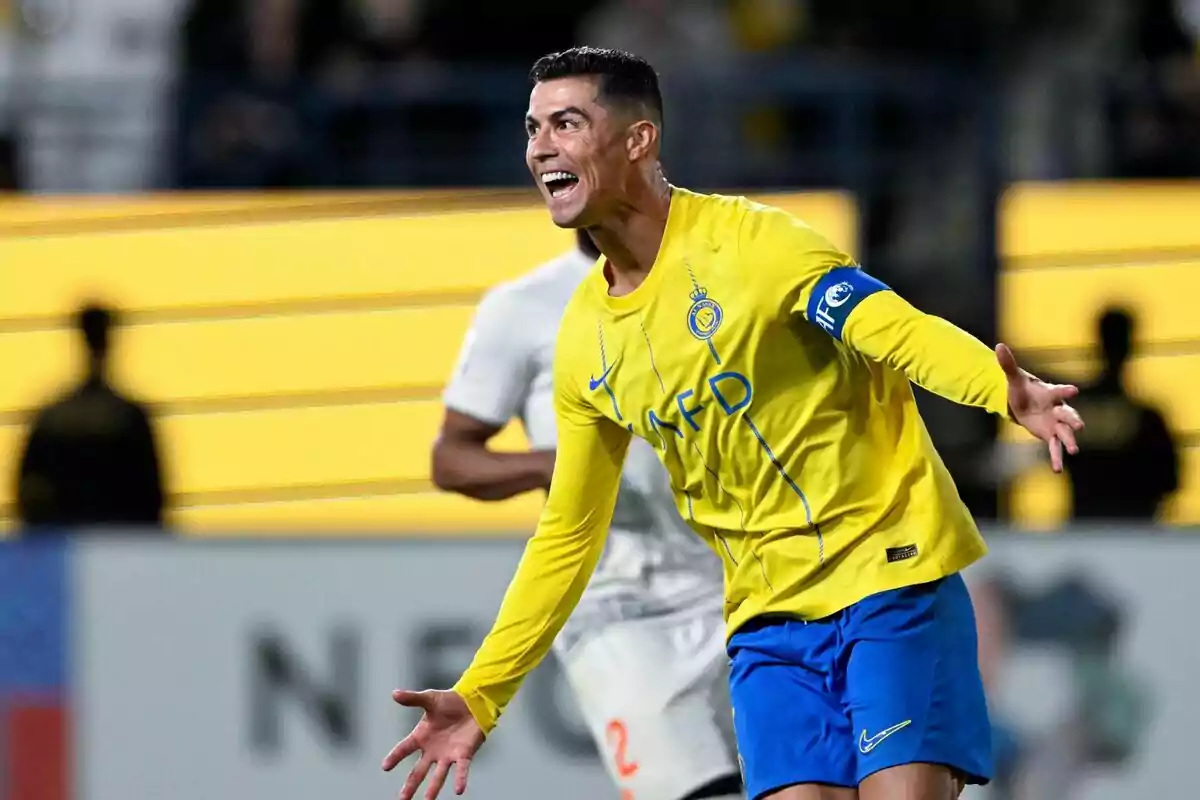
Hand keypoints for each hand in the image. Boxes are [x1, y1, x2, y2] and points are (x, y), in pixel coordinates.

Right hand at [382, 689, 484, 799]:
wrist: (473, 701)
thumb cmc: (450, 701)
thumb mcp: (430, 699)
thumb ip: (412, 699)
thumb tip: (394, 693)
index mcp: (421, 737)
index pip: (404, 749)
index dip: (395, 757)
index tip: (385, 767)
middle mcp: (432, 750)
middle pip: (418, 771)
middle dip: (410, 785)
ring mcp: (447, 754)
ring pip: (438, 776)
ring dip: (433, 789)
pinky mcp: (464, 754)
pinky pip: (461, 769)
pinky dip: (460, 778)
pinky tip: (459, 790)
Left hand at [996, 343, 1084, 472]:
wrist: (1024, 403)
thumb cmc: (1022, 389)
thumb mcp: (1013, 378)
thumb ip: (1007, 363)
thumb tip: (998, 346)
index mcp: (1049, 393)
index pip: (1059, 391)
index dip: (1066, 390)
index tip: (1075, 389)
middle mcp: (1057, 409)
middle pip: (1068, 414)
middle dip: (1073, 420)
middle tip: (1079, 426)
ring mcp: (1055, 424)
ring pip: (1065, 433)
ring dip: (1069, 441)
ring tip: (1073, 450)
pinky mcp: (1050, 435)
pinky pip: (1054, 447)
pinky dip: (1056, 458)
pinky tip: (1056, 470)